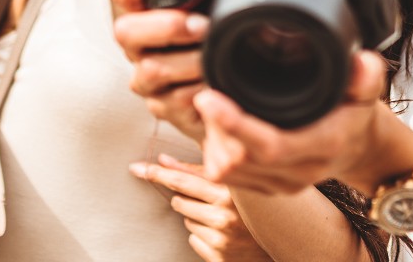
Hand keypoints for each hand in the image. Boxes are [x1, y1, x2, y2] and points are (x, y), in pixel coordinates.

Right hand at [112, 0, 210, 140]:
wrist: (221, 85)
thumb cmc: (204, 34)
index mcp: (142, 12)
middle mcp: (136, 44)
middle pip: (126, 33)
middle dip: (165, 26)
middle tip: (202, 24)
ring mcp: (146, 78)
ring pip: (150, 71)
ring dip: (186, 62)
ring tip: (214, 55)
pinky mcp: (162, 107)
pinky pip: (172, 103)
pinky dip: (197, 92)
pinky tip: (216, 82)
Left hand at [131, 154, 272, 261]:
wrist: (275, 242)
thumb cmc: (251, 207)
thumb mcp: (229, 182)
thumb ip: (196, 170)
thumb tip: (164, 159)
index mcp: (230, 190)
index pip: (183, 179)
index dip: (158, 173)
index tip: (138, 168)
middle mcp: (226, 213)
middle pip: (180, 199)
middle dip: (181, 196)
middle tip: (194, 196)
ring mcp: (221, 237)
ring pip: (185, 218)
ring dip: (194, 215)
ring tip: (218, 215)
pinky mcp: (217, 254)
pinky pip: (192, 238)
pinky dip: (201, 234)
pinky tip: (220, 232)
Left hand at [192, 50, 401, 195]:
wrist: (358, 148)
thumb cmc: (355, 112)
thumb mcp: (366, 90)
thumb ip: (366, 76)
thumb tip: (362, 64)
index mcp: (323, 145)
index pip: (271, 146)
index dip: (234, 124)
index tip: (208, 97)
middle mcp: (302, 172)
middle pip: (239, 159)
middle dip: (214, 126)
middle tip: (208, 92)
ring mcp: (283, 185)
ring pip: (227, 170)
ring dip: (212, 139)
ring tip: (215, 108)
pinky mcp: (268, 189)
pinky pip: (227, 177)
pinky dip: (214, 151)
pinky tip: (219, 128)